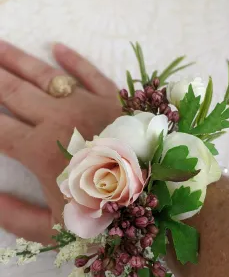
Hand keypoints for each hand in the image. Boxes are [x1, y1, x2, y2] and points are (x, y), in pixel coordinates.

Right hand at [0, 41, 120, 243]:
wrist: (165, 200)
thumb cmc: (110, 218)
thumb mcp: (57, 230)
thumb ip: (14, 217)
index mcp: (40, 152)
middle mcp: (60, 120)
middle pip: (13, 91)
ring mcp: (90, 105)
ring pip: (46, 75)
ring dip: (18, 58)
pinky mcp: (117, 100)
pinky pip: (92, 73)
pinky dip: (74, 60)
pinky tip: (57, 46)